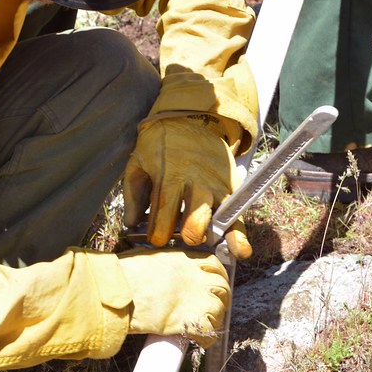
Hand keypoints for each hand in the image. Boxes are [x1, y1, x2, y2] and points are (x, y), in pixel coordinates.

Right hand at [117, 248, 229, 346]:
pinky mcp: (189, 320)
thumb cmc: (122, 275)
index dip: (217, 274)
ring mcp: (194, 298)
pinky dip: (208, 339)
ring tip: (207, 325)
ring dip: (216, 317)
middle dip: (222, 297)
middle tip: (215, 306)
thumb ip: (161, 264)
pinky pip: (209, 332)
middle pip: (222, 286)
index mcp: (183, 260)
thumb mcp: (146, 258)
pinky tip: (201, 342)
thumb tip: (160, 271)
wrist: (116, 291)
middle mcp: (194, 277)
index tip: (213, 282)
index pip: (213, 264)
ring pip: (219, 308)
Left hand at [122, 115, 250, 258]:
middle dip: (185, 238)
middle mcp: (196, 183)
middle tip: (178, 237)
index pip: (165, 213)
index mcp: (170, 176)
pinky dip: (240, 235)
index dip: (159, 234)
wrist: (190, 120)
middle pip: (194, 224)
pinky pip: (237, 215)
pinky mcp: (231, 188)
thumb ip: (133, 194)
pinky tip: (241, 251)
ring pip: (216, 222)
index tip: (155, 240)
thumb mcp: (138, 162)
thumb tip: (130, 224)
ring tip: (204, 248)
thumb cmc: (159, 146)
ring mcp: (216, 186)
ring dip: (210, 238)